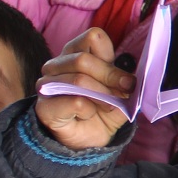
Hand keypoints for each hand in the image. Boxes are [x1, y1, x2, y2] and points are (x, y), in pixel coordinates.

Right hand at [35, 29, 132, 149]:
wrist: (88, 140)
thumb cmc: (102, 111)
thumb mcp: (120, 94)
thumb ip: (124, 82)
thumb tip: (133, 78)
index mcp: (76, 53)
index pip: (92, 37)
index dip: (112, 57)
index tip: (127, 80)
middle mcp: (57, 64)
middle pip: (83, 59)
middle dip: (110, 77)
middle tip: (123, 92)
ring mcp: (46, 84)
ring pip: (78, 80)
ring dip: (101, 95)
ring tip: (108, 106)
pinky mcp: (44, 106)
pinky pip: (74, 101)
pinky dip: (89, 110)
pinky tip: (87, 114)